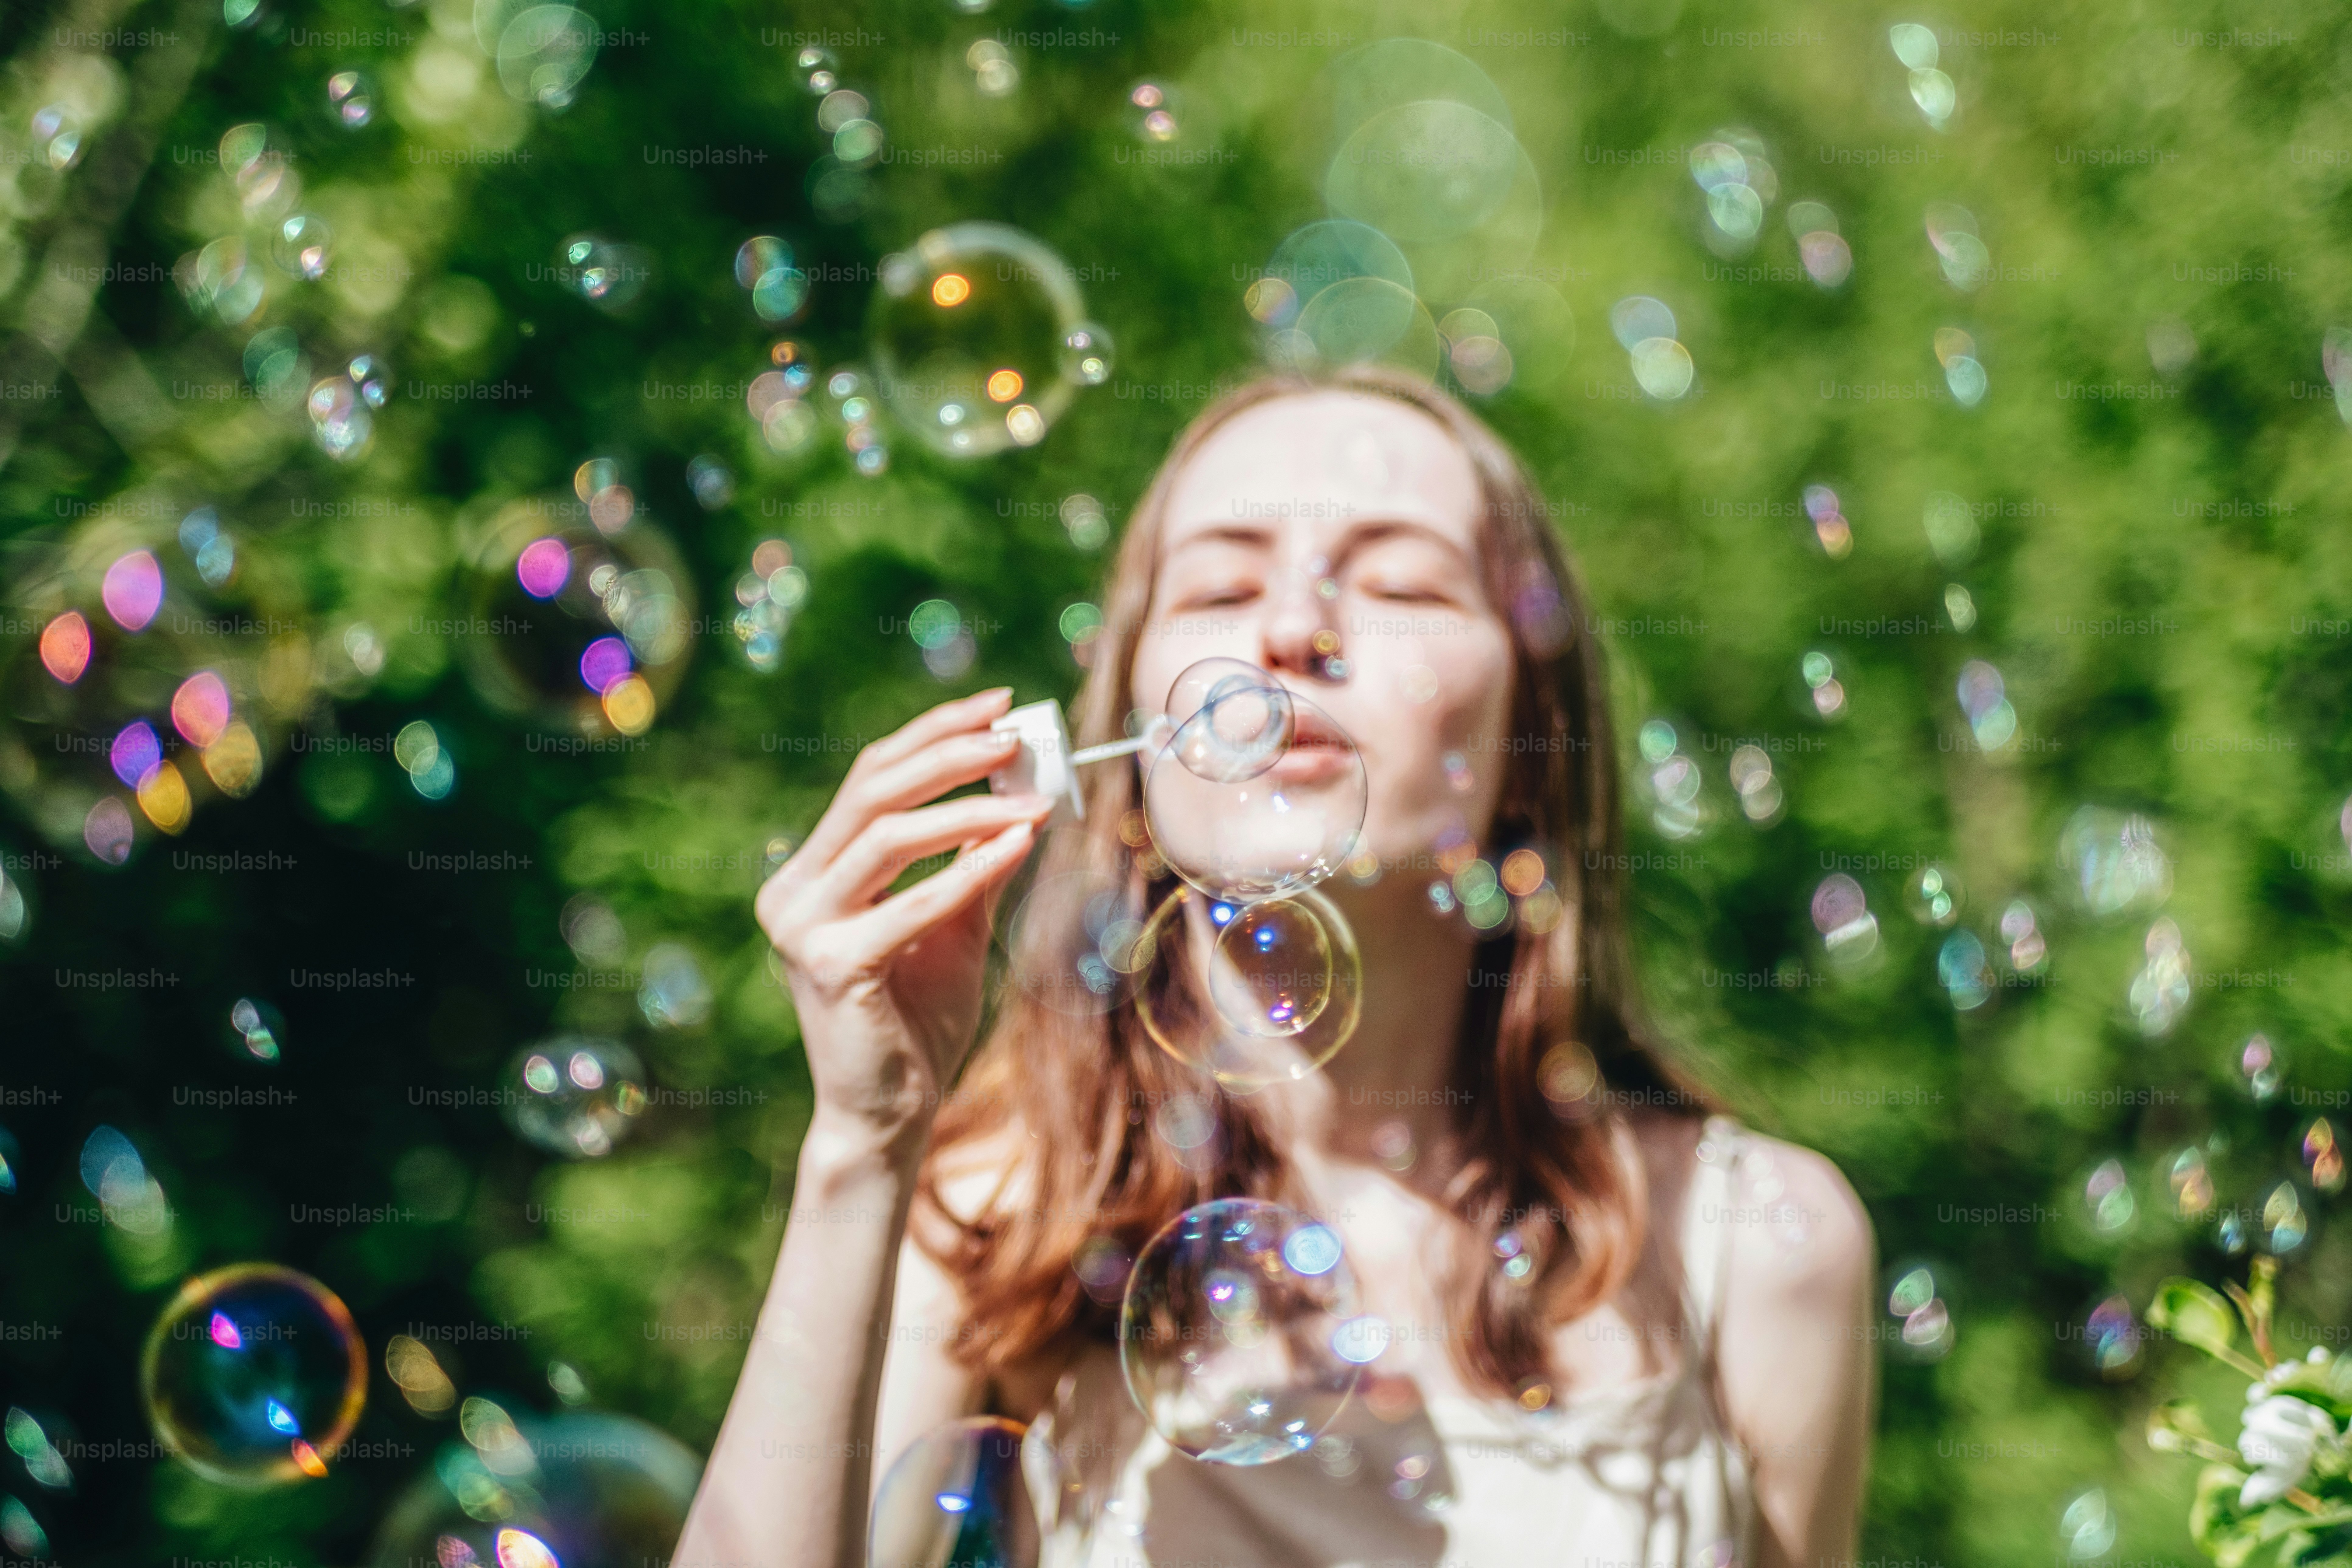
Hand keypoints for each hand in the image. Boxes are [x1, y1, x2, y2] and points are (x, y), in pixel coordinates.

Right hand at [755, 688, 1050, 1161]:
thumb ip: (975, 860)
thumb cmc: (916, 1020)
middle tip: (1016, 733)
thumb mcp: (954, 924)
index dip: (933, 733)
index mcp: (811, 873)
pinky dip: (969, 870)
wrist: (888, 1112)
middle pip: (871, 791)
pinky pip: (910, 903)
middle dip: (948, 753)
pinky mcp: (829, 966)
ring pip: (886, 836)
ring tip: (1031, 794)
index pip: (870, 776)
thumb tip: (1021, 792)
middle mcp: (792, 891)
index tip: (999, 706)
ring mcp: (801, 928)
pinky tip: (1019, 845)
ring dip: (968, 808)